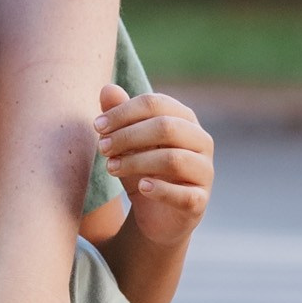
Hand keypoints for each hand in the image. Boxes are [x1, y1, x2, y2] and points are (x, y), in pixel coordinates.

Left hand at [92, 86, 212, 246]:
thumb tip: (107, 88)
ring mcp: (204, 171)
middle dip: (128, 136)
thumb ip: (120, 116)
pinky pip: (184, 194)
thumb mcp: (127, 143)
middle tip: (102, 147)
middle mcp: (201, 141)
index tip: (97, 126)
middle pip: (166, 127)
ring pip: (173, 159)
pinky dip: (161, 189)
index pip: (156, 103)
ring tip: (111, 168)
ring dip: (137, 162)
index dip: (124, 112)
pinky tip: (141, 186)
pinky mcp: (199, 201)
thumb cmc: (143, 169)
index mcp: (184, 119)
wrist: (157, 215)